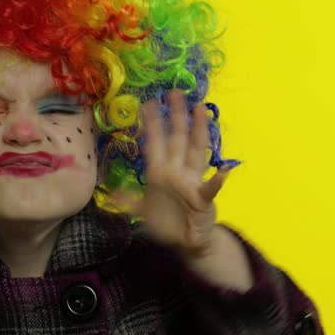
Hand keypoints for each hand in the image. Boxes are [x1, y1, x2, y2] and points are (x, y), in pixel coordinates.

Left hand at [109, 89, 236, 258]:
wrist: (187, 242)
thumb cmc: (167, 223)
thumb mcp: (143, 212)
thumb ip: (130, 201)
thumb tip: (111, 195)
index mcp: (160, 173)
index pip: (156, 143)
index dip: (152, 124)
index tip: (148, 103)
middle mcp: (177, 171)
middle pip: (177, 139)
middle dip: (175, 116)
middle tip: (174, 92)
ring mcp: (192, 182)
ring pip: (195, 152)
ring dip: (198, 131)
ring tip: (200, 110)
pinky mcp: (203, 198)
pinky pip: (210, 188)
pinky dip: (217, 180)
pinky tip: (224, 169)